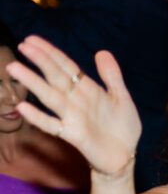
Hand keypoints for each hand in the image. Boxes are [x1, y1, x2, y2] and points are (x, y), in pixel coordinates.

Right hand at [7, 37, 140, 177]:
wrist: (125, 154)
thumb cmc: (122, 126)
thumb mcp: (121, 97)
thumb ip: (112, 76)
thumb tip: (101, 51)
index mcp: (88, 89)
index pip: (66, 67)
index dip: (51, 53)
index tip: (31, 39)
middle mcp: (76, 100)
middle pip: (56, 77)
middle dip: (41, 61)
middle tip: (22, 46)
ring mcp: (73, 117)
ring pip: (50, 97)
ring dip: (33, 83)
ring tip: (15, 69)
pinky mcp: (73, 135)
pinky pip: (52, 125)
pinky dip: (38, 117)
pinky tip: (23, 107)